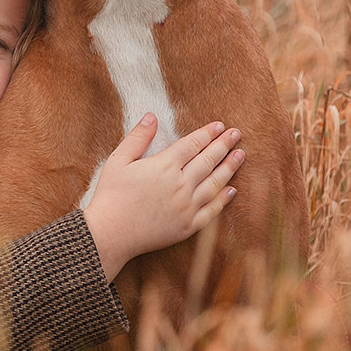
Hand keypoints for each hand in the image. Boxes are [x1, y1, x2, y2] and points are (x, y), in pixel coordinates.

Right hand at [83, 115, 243, 281]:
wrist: (110, 234)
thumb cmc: (110, 196)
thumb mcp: (118, 161)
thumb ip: (137, 138)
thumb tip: (151, 116)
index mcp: (163, 166)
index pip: (192, 144)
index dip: (207, 133)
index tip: (219, 125)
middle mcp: (180, 185)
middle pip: (208, 160)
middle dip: (224, 145)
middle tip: (236, 134)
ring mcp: (186, 207)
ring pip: (215, 183)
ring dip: (230, 168)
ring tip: (241, 155)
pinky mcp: (187, 226)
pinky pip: (212, 211)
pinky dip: (223, 199)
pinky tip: (231, 189)